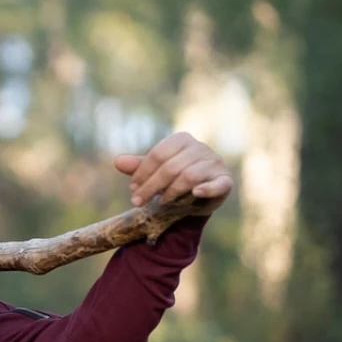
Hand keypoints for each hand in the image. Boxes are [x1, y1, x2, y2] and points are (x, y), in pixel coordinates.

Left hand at [114, 132, 232, 209]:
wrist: (200, 193)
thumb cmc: (174, 179)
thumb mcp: (155, 172)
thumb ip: (139, 167)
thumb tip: (117, 162)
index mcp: (182, 140)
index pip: (158, 154)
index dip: (142, 173)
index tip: (132, 190)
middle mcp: (200, 148)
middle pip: (170, 167)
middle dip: (151, 186)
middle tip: (137, 202)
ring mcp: (214, 163)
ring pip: (189, 176)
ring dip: (171, 191)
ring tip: (161, 202)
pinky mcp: (225, 180)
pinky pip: (217, 184)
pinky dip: (207, 189)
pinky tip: (196, 193)